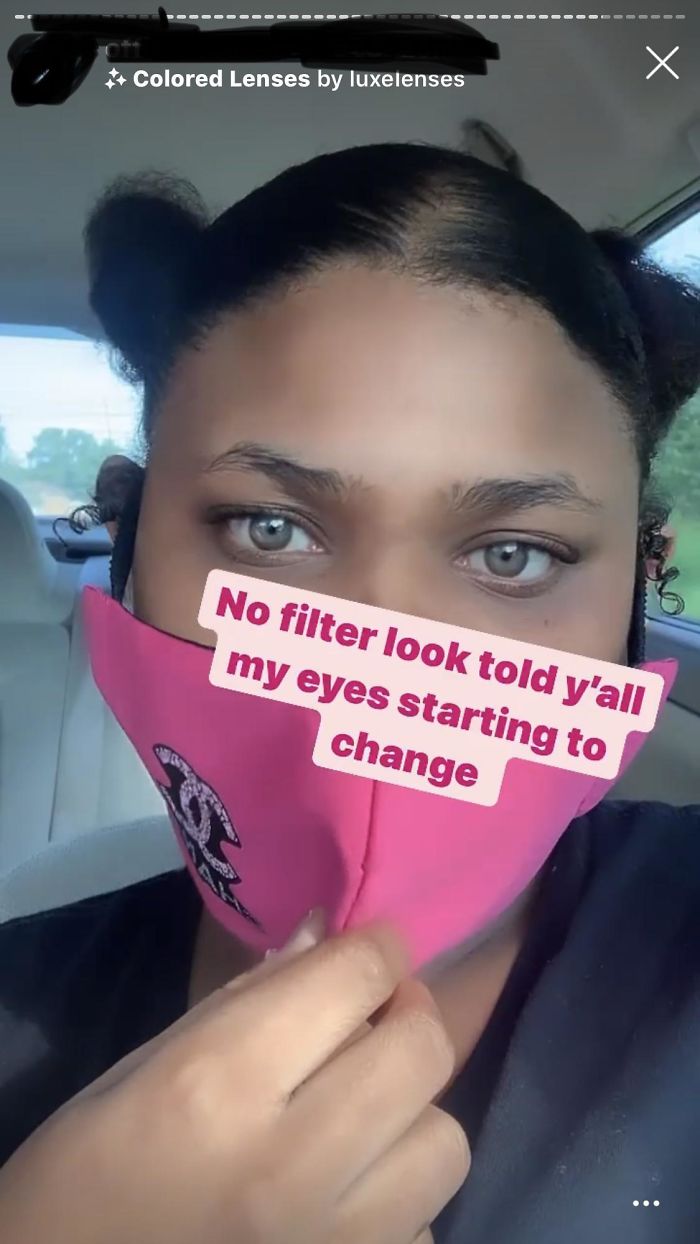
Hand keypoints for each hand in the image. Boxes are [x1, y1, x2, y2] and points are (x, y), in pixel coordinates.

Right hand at [0, 919, 469, 1243]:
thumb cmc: (83, 1171)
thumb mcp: (144, 1065)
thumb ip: (245, 1000)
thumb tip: (325, 936)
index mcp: (220, 1083)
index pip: (356, 977)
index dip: (377, 946)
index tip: (373, 948)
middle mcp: (292, 1164)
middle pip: (421, 1052)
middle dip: (407, 1014)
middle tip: (374, 1015)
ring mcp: (335, 1242)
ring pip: (445, 1142)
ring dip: (412, 1112)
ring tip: (364, 1114)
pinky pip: (422, 1223)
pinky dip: (396, 1196)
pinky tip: (344, 1194)